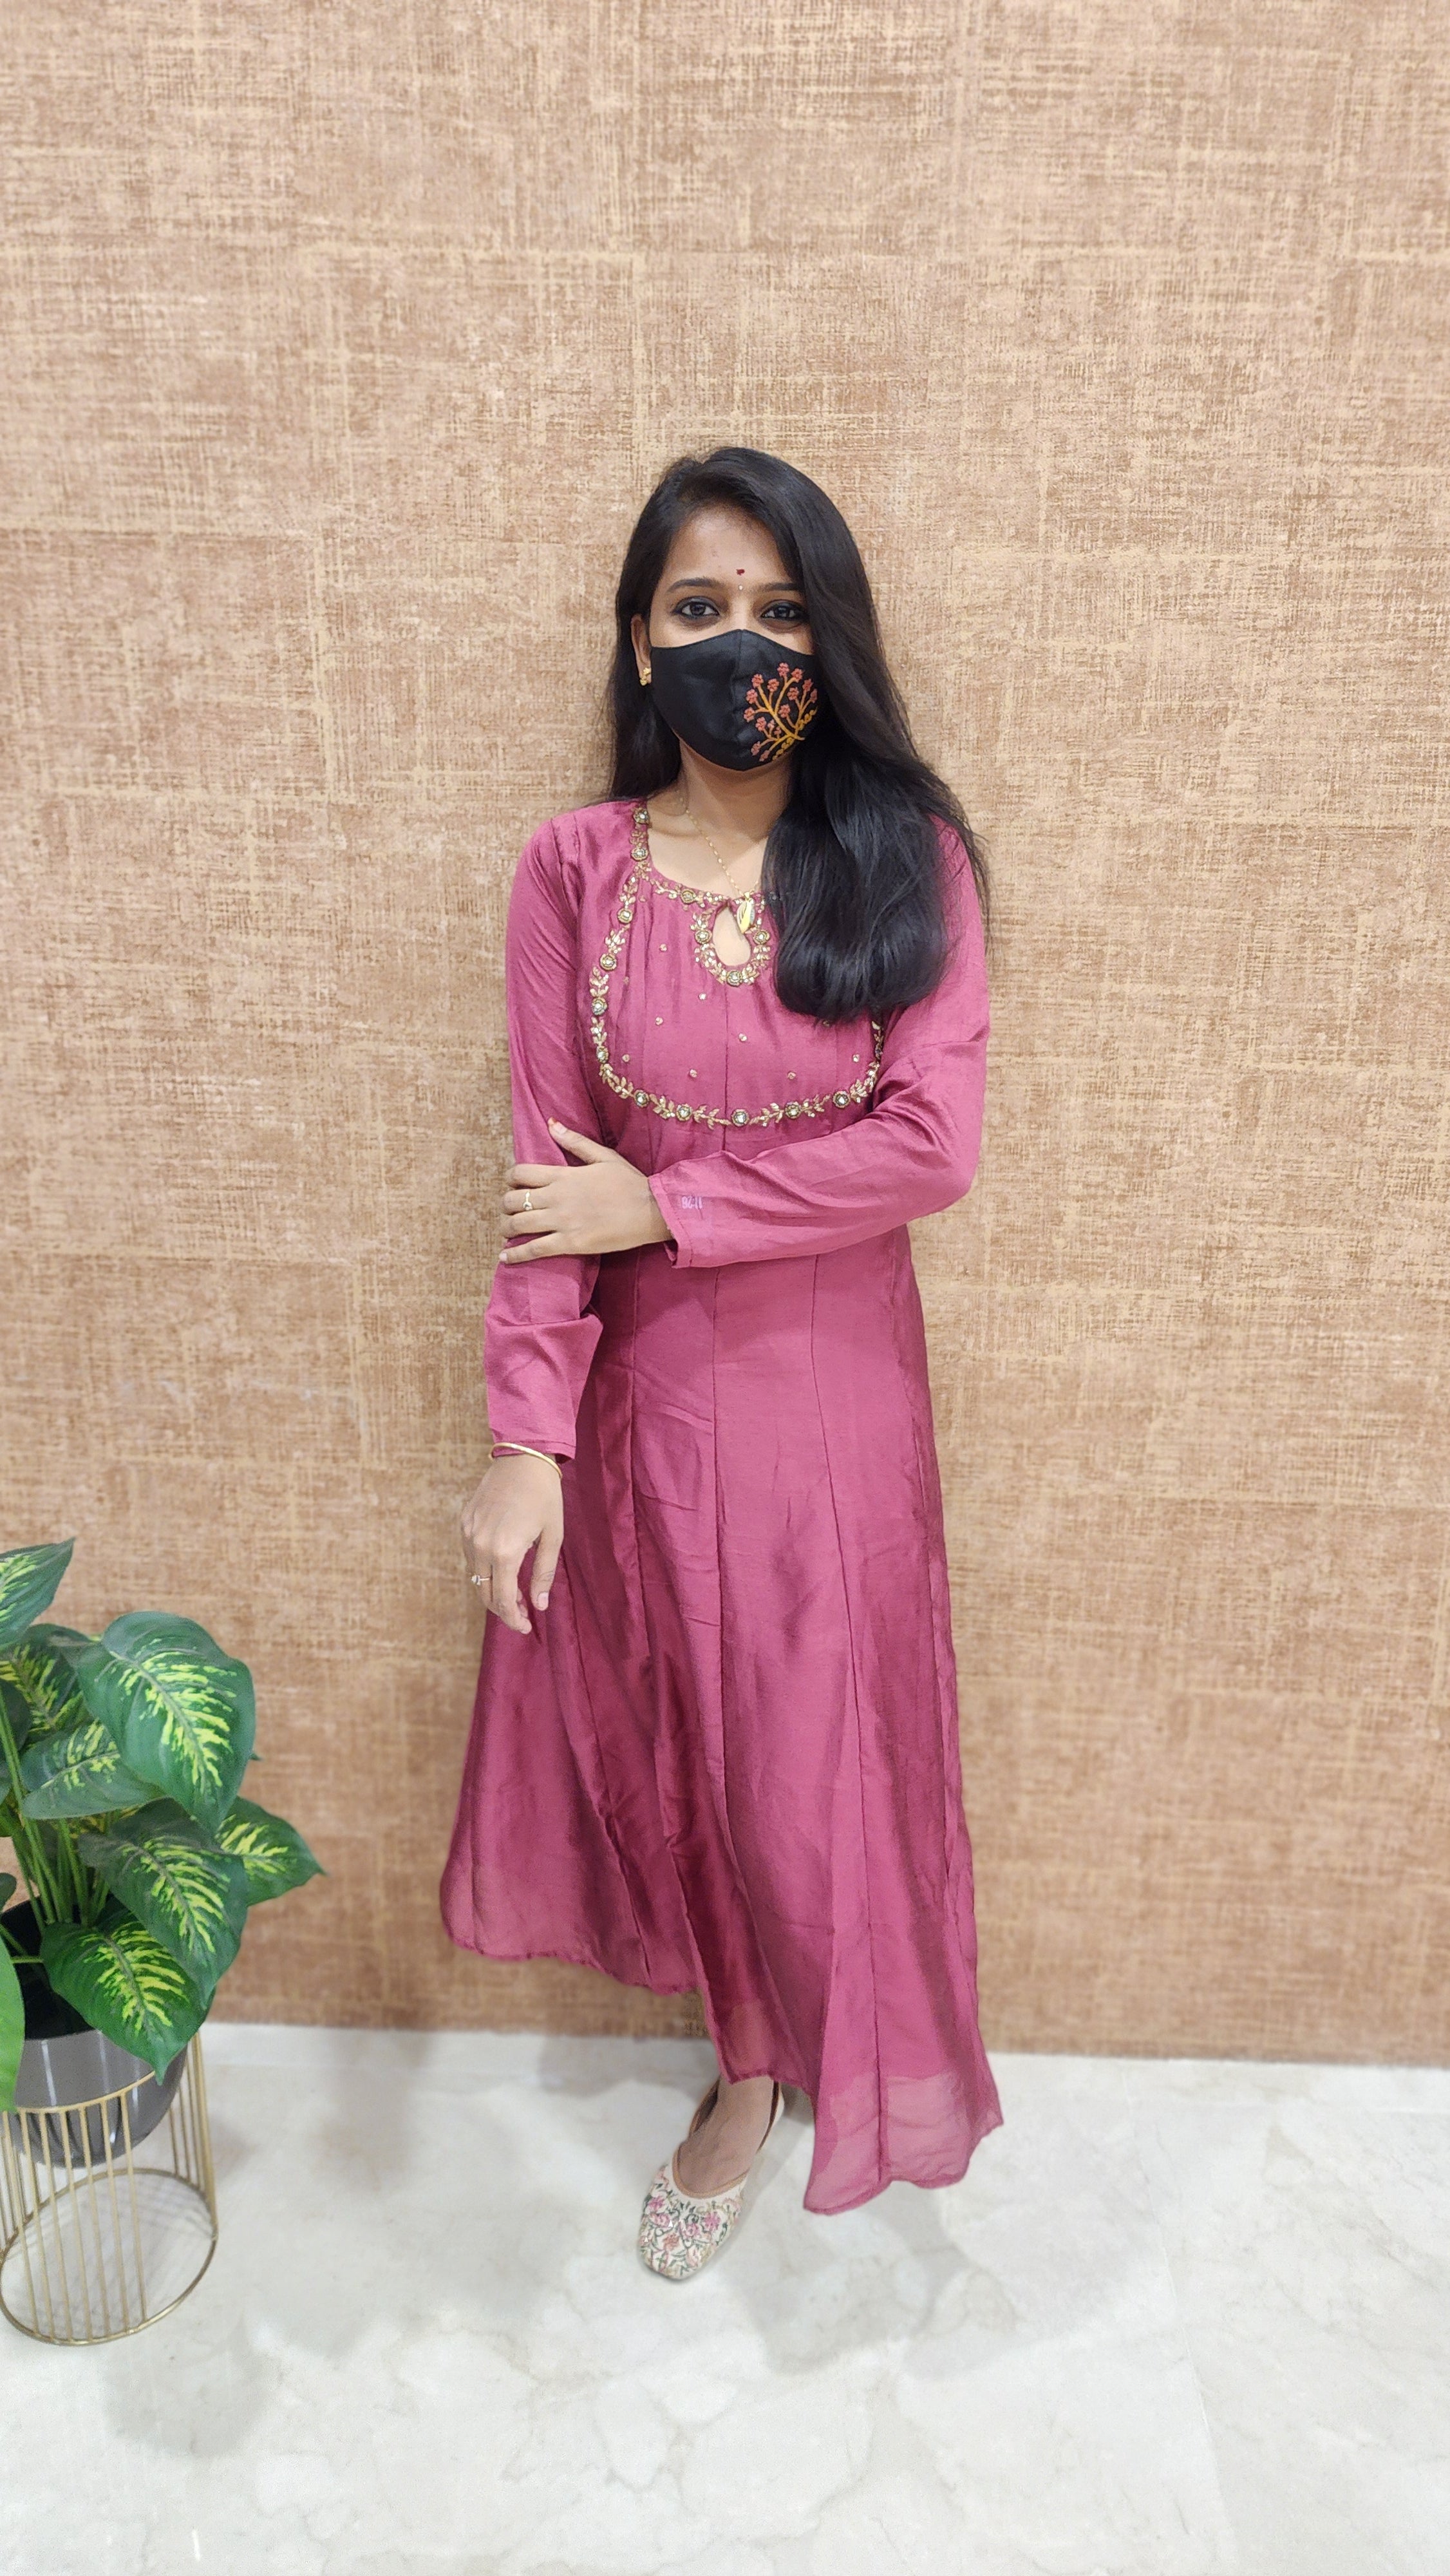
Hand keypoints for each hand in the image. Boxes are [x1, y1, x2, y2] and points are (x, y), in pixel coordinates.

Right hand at [461, 1455, 562, 1632]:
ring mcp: (468, 1534)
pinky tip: (501, 1568)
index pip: (502, 1600)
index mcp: (505, 1551)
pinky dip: (484, 1569)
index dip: (513, 1619)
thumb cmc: (544, 1497)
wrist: (522, 1458)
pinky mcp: (463, 1523)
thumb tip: (538, 1606)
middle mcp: (481, 1545)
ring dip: (492, 1589)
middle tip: (522, 1614)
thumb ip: (543, 1574)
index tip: (526, 1628)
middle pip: (484, 1593)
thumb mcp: (552, 1537)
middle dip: (503, 1609)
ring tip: (514, 1592)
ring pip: (475, 1576)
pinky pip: (470, 1556)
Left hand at [500, 1119, 670, 1261]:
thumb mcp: (604, 1156)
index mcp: (563, 1175)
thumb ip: (575, 1141)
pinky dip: (515, 1254)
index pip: (521, 1173)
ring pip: (518, 1225)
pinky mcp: (570, 1244)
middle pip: (514, 1200)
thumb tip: (551, 1123)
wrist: (651, 1210)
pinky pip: (534, 1250)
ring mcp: (562, 1221)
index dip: (510, 1178)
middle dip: (506, 1205)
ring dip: (506, 1228)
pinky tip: (505, 1257)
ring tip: (506, 1231)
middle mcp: (557, 1197)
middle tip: (510, 1210)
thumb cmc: (630, 1182)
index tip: (513, 1184)